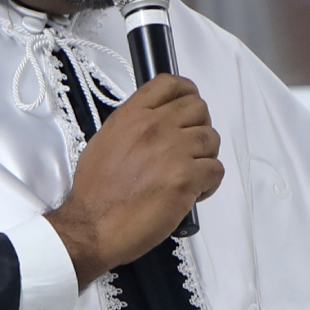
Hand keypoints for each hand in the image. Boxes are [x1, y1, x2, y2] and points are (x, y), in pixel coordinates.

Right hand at [45, 74, 223, 287]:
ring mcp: (173, 152)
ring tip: (190, 174)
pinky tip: (194, 192)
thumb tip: (156, 122)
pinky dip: (210, 182)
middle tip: (189, 148)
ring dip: (205, 156)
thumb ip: (133, 125)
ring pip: (212, 138)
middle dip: (199, 127)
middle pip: (198, 108)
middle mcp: (155, 128)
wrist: (93, 225)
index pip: (170, 84)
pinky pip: (216, 169)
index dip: (186, 92)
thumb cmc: (96, 192)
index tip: (187, 106)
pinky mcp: (186, 179)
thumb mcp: (105, 141)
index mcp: (132, 116)